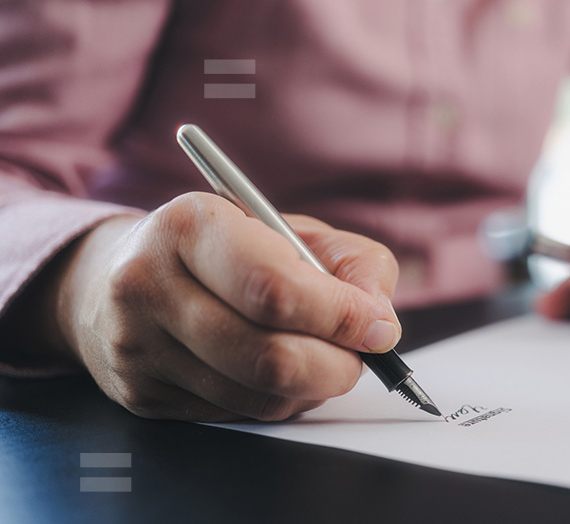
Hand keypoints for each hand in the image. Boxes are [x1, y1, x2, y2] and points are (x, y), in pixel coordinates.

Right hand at [45, 192, 400, 421]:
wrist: (120, 276)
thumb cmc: (226, 248)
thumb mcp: (292, 229)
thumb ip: (353, 263)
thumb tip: (379, 319)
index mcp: (189, 225)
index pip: (274, 288)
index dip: (339, 316)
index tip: (377, 327)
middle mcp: (149, 284)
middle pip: (269, 356)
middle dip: (337, 364)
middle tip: (360, 353)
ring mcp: (138, 346)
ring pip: (258, 396)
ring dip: (314, 387)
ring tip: (325, 358)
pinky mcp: (142, 395)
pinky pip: (237, 414)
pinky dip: (280, 401)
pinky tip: (283, 373)